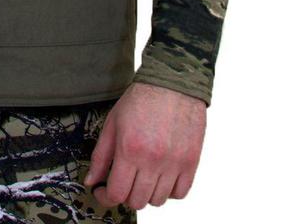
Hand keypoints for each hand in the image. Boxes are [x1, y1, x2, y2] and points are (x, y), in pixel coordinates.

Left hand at [83, 81, 206, 210]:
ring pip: (158, 201)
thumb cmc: (142, 99)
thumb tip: (92, 181)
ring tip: (142, 176)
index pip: (117, 193)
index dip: (106, 197)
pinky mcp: (191, 162)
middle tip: (123, 181)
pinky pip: (180, 193)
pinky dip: (169, 191)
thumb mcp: (112, 123)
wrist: (172, 82)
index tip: (103, 192)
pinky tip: (161, 177)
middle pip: (137, 201)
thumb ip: (100, 155)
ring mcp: (174, 163)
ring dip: (147, 193)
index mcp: (130, 149)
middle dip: (125, 195)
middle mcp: (153, 160)